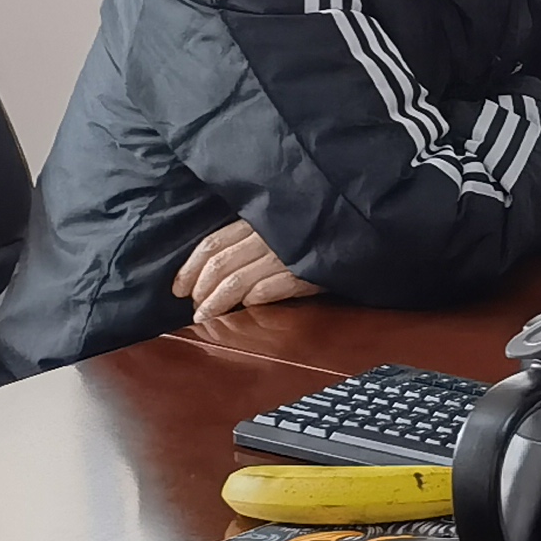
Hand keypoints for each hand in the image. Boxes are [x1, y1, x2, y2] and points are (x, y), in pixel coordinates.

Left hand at [174, 221, 321, 324]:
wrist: (361, 232)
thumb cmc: (318, 231)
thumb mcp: (280, 227)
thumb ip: (251, 240)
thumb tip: (214, 271)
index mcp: (257, 222)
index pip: (211, 245)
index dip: (190, 269)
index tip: (178, 289)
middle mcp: (266, 237)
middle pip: (219, 265)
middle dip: (201, 291)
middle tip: (194, 310)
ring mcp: (284, 255)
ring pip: (236, 281)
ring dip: (217, 303)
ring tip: (206, 318)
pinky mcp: (304, 273)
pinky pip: (269, 289)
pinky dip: (252, 301)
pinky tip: (245, 309)